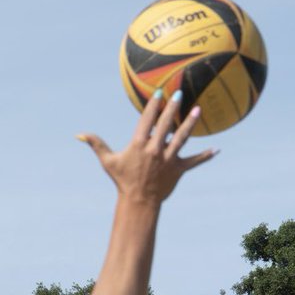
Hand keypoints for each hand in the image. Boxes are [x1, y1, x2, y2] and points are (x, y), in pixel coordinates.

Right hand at [78, 91, 215, 204]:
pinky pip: (193, 161)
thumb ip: (96, 144)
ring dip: (190, 124)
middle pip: (166, 124)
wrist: (138, 201)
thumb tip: (78, 134)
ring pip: (181, 138)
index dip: (153, 105)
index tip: (159, 92)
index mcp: (139, 144)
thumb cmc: (122, 180)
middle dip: (173, 108)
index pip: (147, 120)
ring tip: (199, 110)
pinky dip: (205, 156)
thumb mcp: (108, 161)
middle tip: (180, 94)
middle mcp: (154, 149)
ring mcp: (168, 159)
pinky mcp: (178, 169)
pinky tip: (216, 150)